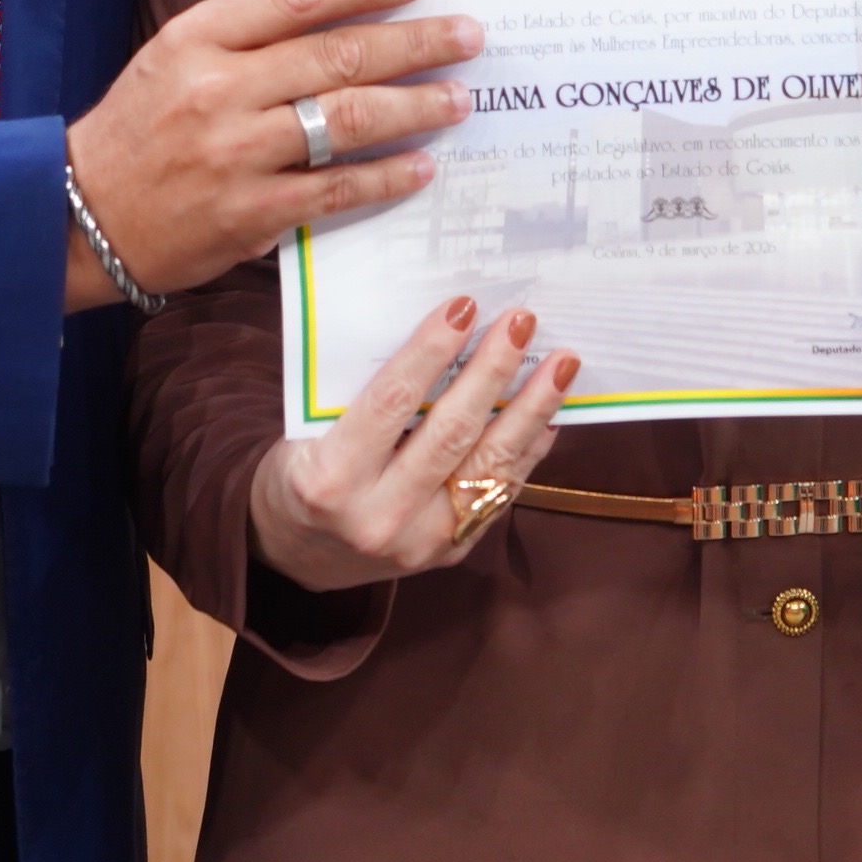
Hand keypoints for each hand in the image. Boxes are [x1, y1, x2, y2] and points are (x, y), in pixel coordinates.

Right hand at [63, 0, 479, 307]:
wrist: (79, 217)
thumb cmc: (137, 129)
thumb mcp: (174, 58)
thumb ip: (246, 35)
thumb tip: (338, 12)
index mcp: (196, 37)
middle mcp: (218, 89)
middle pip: (338, 54)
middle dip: (415, 42)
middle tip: (467, 36)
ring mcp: (236, 153)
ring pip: (347, 118)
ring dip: (415, 106)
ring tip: (459, 99)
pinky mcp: (250, 213)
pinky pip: (336, 187)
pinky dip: (386, 174)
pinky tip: (421, 164)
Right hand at [249, 294, 576, 592]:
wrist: (300, 555)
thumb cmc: (302, 472)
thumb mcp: (306, 431)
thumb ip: (363, 396)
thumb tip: (440, 335)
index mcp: (329, 478)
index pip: (390, 402)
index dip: (430, 351)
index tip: (463, 307)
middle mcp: (378, 517)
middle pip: (451, 432)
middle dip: (493, 371)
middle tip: (522, 322)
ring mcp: (419, 543)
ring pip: (488, 467)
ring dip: (530, 410)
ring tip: (561, 365)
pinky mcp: (449, 553)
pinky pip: (498, 494)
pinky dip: (527, 450)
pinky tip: (548, 414)